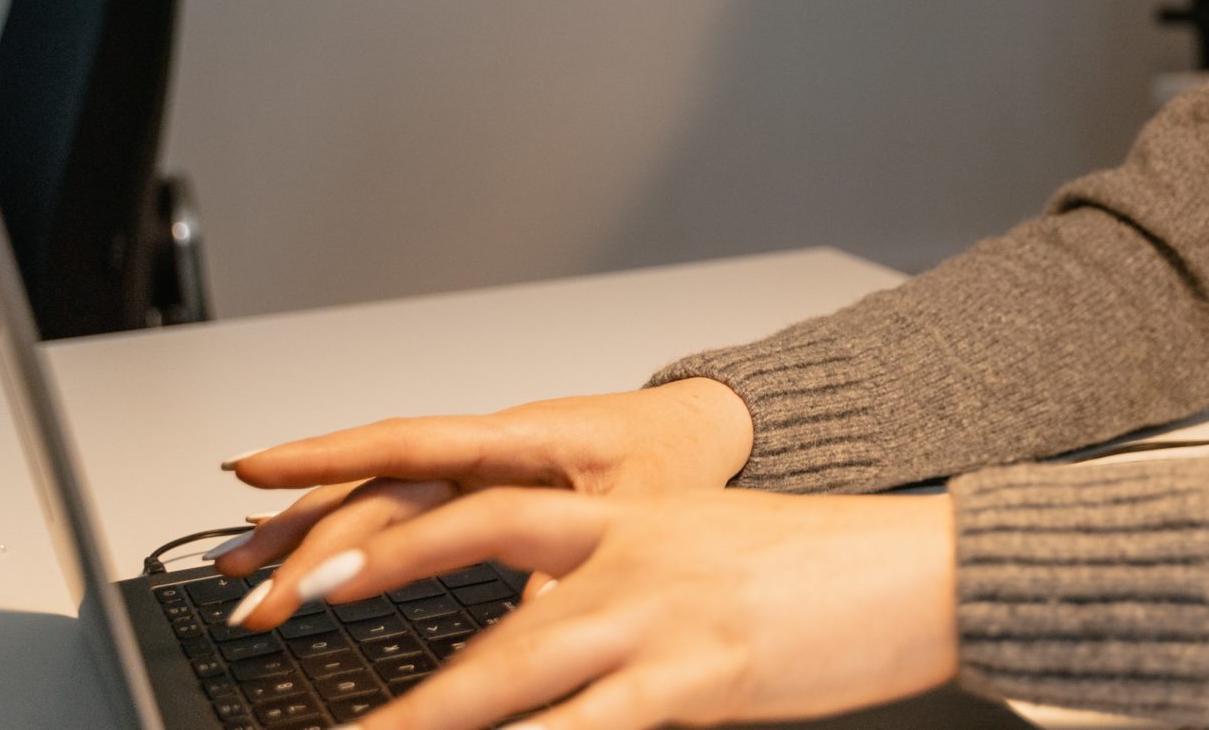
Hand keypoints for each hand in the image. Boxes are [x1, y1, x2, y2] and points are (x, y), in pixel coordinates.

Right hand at [215, 379, 752, 621]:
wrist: (707, 425)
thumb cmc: (678, 457)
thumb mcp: (642, 508)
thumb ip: (579, 555)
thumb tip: (531, 610)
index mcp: (519, 438)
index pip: (406, 443)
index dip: (328, 459)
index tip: (259, 474)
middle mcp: (485, 444)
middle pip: (377, 487)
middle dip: (306, 542)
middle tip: (254, 601)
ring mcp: (478, 462)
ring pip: (373, 490)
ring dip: (302, 528)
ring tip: (236, 569)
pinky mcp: (480, 483)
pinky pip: (397, 499)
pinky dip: (340, 522)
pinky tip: (291, 547)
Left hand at [311, 486, 956, 728]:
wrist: (919, 568)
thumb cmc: (821, 573)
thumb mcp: (705, 555)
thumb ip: (617, 584)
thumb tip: (541, 631)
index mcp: (625, 515)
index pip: (481, 502)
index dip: (390, 519)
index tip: (311, 541)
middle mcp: (626, 550)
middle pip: (471, 551)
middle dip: (371, 578)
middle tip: (289, 605)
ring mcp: (656, 614)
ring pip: (506, 665)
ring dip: (424, 712)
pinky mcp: (696, 676)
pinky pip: (590, 729)